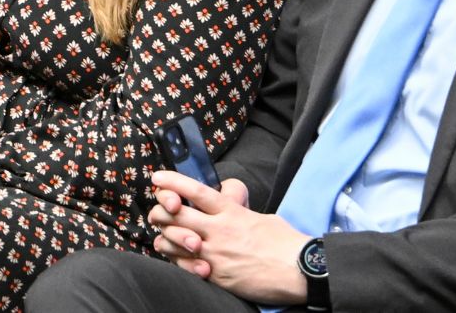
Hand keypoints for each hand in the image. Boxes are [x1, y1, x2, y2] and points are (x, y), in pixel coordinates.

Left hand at [146, 172, 305, 305]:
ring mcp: (215, 254)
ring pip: (174, 241)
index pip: (195, 191)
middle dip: (160, 211)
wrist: (298, 270)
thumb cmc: (284, 242)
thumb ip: (237, 212)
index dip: (173, 182)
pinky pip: (185, 266)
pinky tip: (178, 257)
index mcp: (231, 211)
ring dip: (165, 237)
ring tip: (165, 236)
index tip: (158, 177)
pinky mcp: (216, 276)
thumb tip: (227, 209)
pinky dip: (177, 260)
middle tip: (157, 211)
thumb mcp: (260, 217)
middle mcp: (219, 230)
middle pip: (176, 214)